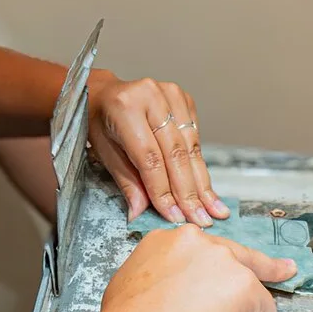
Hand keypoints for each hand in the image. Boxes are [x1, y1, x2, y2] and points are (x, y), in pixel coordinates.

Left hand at [87, 71, 229, 226]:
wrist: (103, 92)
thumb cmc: (99, 123)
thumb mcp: (104, 153)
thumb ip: (127, 182)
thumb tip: (141, 213)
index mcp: (125, 108)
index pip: (150, 159)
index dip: (164, 191)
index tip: (175, 216)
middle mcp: (151, 96)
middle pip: (176, 154)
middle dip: (189, 192)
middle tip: (200, 220)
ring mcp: (171, 95)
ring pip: (191, 149)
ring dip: (202, 184)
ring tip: (213, 210)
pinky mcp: (184, 99)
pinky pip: (195, 140)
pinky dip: (200, 168)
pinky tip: (208, 191)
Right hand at [97, 225, 296, 311]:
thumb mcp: (130, 283)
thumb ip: (158, 276)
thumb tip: (166, 290)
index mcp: (169, 240)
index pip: (207, 250)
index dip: (217, 270)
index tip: (228, 273)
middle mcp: (198, 242)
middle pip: (240, 256)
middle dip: (265, 266)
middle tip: (285, 269)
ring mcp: (224, 261)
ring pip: (251, 286)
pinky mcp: (244, 286)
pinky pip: (265, 310)